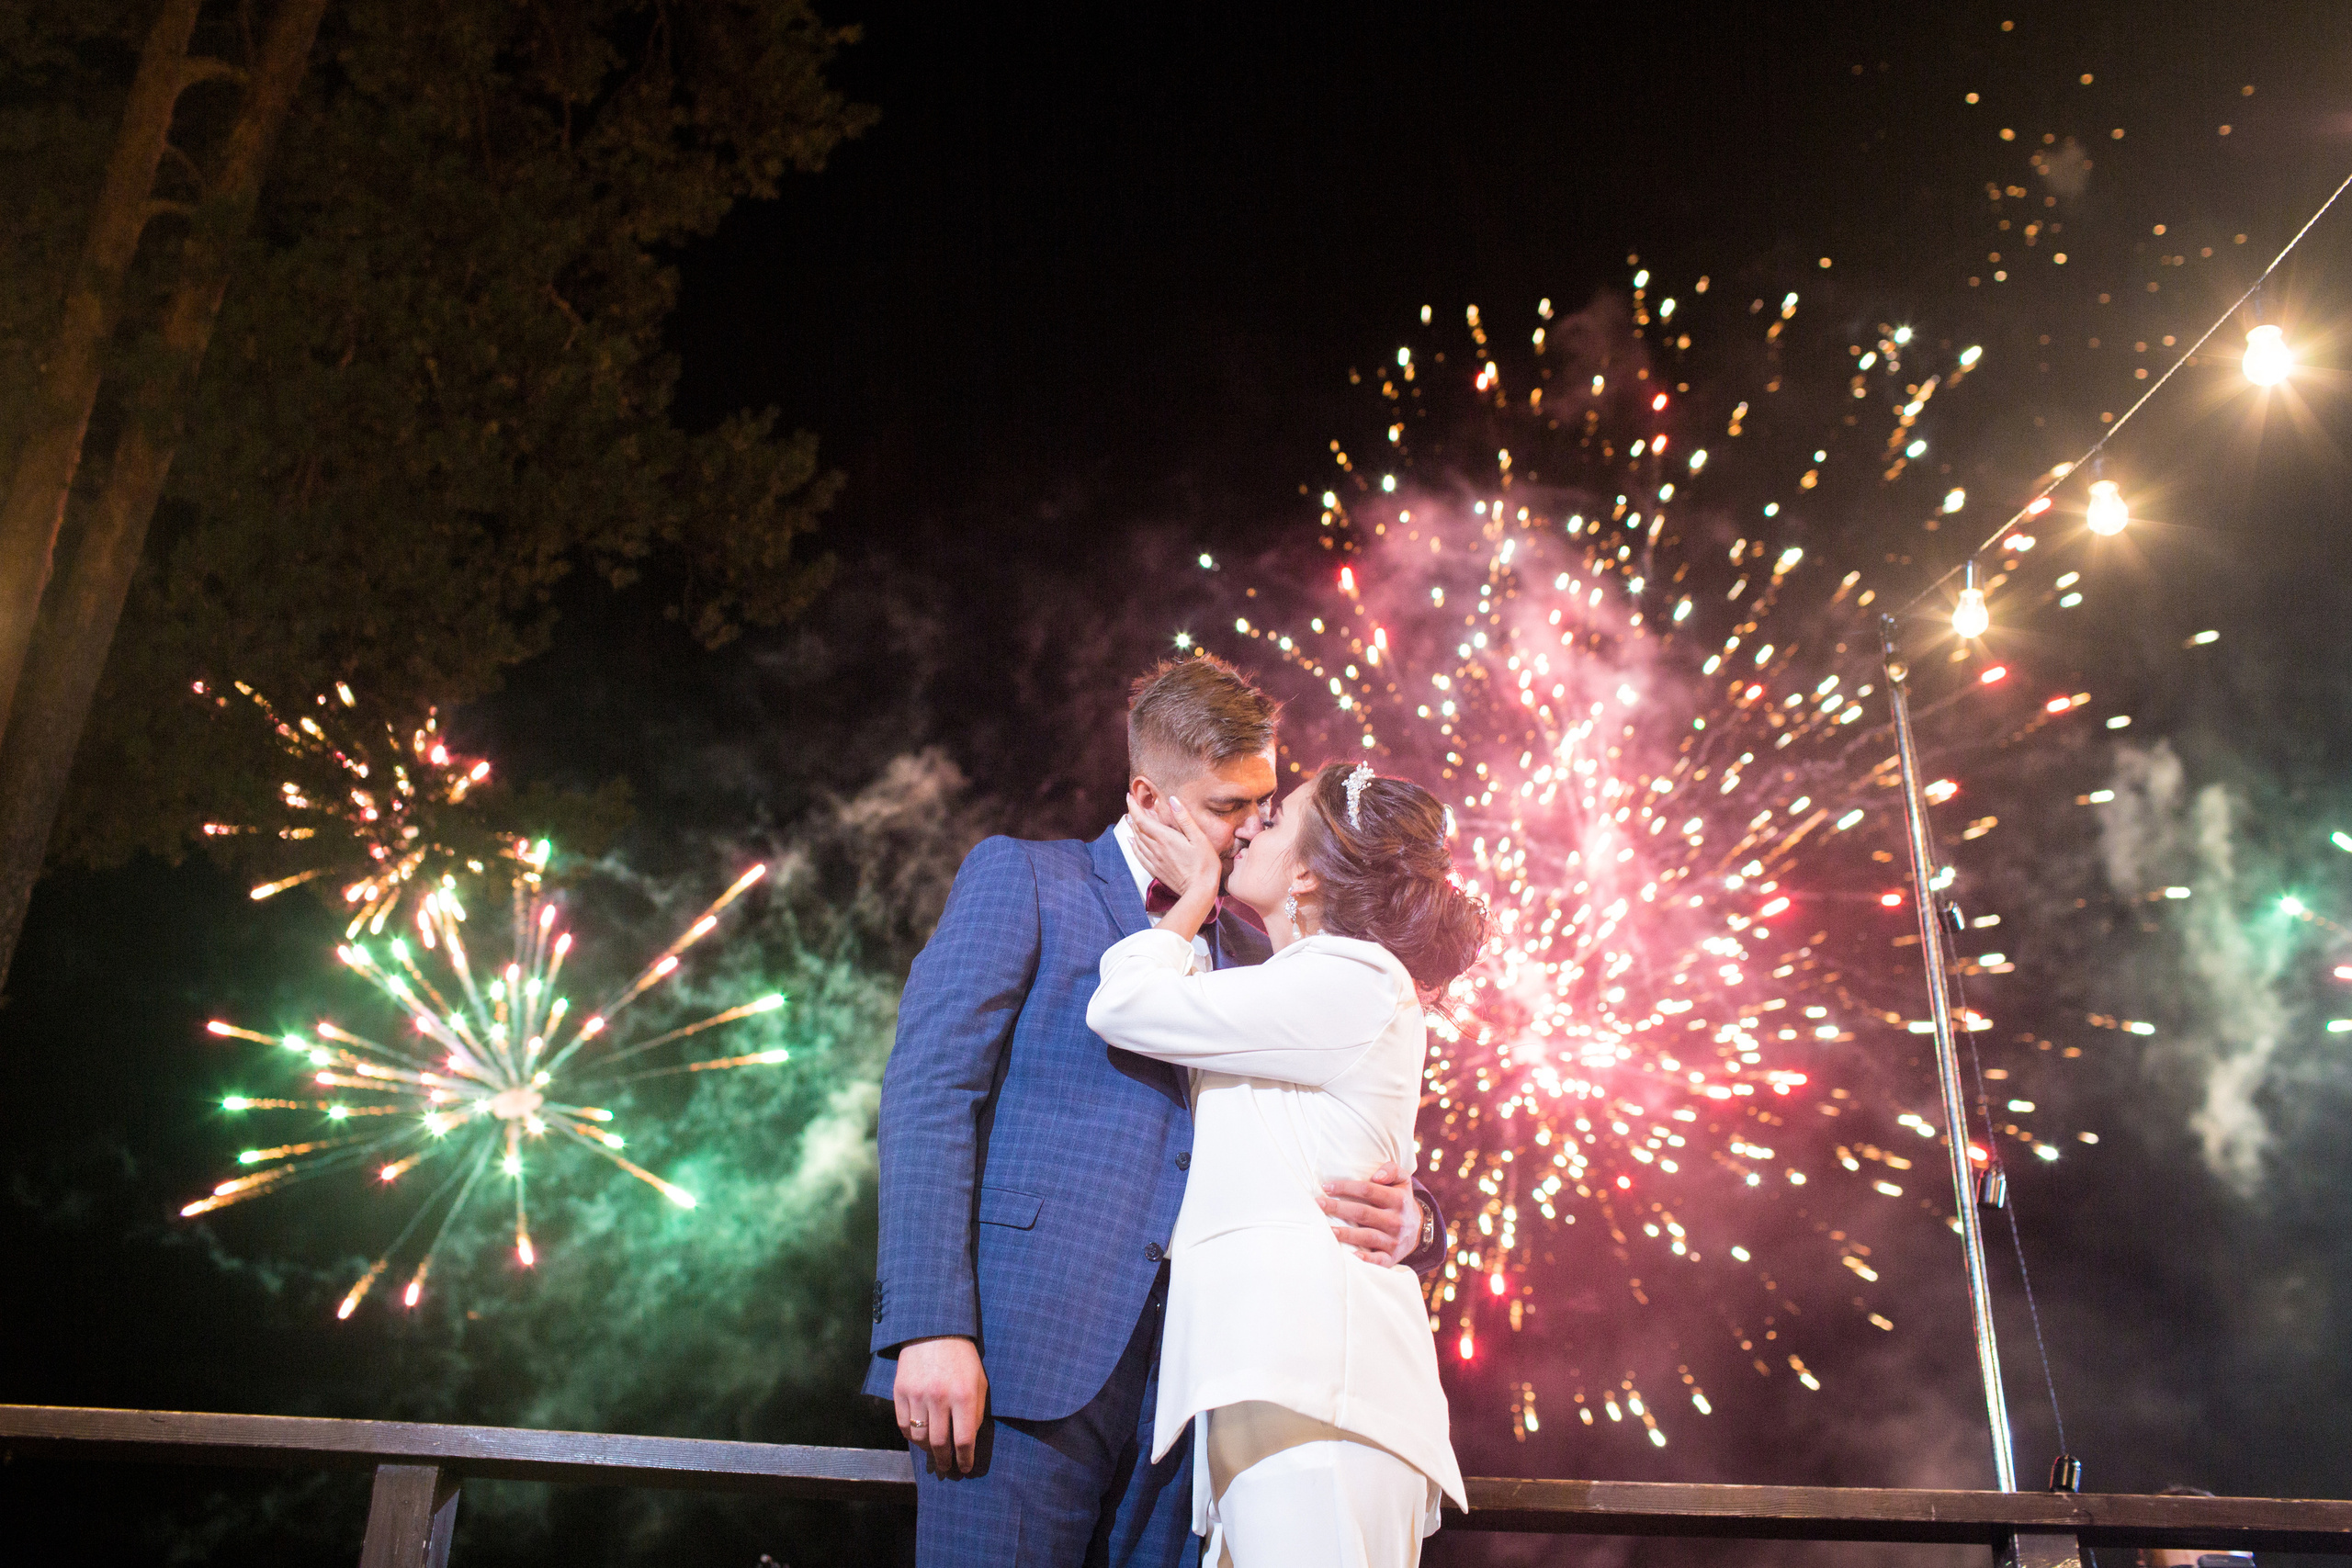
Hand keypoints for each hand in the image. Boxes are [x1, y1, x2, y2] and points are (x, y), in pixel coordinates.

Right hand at [893, 1335, 986, 1475]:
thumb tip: (968, 1441)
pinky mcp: (900, 1391)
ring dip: (927, 1451)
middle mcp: (940, 1398)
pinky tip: (918, 1437)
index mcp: (964, 1395)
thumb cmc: (962, 1358)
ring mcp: (917, 1395)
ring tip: (933, 1453)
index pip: (964, 1440)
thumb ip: (976, 1411)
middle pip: (940, 1444)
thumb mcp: (979, 1381)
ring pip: (919, 1438)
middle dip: (945, 1461)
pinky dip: (911, 1436)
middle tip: (947, 1469)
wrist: (934, 1330)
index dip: (965, 1459)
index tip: (966, 1468)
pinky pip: (903, 1425)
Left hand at [1126, 796, 1219, 931]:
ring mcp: (1155, 860)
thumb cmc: (1204, 864)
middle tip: (1131, 804)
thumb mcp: (1199, 838)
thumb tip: (1173, 800)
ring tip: (1130, 818)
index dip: (1133, 807)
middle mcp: (1156, 848)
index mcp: (1165, 838)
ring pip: (1137, 841)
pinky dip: (1133, 846)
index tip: (1130, 796)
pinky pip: (1139, 855)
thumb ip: (1184, 818)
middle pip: (1137, 829)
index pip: (1142, 819)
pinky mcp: (1156, 870)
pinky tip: (1131, 842)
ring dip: (1132, 828)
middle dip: (1132, 814)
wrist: (1200, 891)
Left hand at [1321, 1160, 1420, 1266]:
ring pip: (1367, 1236)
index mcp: (1398, 1199)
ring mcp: (1394, 1240)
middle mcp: (1397, 1220)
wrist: (1419, 1229)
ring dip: (1346, 1233)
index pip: (1368, 1190)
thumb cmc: (1401, 1200)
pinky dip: (1366, 1259)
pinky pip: (1379, 1260)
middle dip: (1338, 1208)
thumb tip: (1376, 1176)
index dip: (1346, 1187)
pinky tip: (1352, 1255)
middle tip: (1318, 1204)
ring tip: (1327, 1229)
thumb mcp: (1403, 1180)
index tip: (1326, 1186)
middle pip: (1363, 1213)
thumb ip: (1391, 1170)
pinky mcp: (1391, 1257)